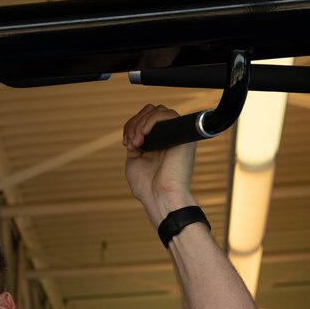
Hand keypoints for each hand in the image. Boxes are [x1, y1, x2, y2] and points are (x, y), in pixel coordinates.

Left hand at [122, 104, 197, 226]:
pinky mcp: (183, 135)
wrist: (159, 197)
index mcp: (158, 142)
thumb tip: (133, 127)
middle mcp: (168, 137)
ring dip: (140, 123)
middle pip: (150, 111)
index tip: (126, 143)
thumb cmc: (147, 186)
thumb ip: (135, 142)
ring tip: (136, 142)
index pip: (145, 119)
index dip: (131, 125)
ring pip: (157, 110)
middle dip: (134, 123)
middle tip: (130, 143)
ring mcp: (176, 135)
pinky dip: (150, 121)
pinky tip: (143, 135)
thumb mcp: (135, 160)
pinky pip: (167, 114)